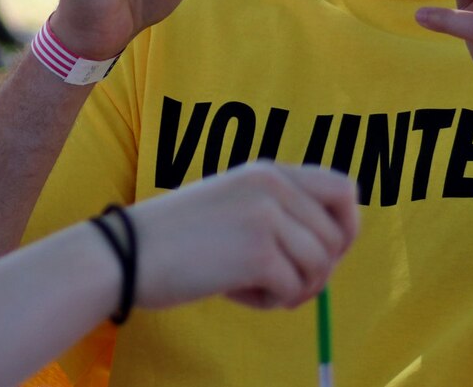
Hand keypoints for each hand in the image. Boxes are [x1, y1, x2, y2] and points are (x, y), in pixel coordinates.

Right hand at [130, 162, 359, 309]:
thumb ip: (277, 214)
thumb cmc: (176, 240)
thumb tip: (331, 251)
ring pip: (320, 266)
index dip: (347, 227)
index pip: (344, 189)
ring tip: (255, 289)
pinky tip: (237, 293)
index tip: (327, 254)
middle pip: (337, 236)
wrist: (126, 253)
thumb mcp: (233, 206)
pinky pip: (292, 288)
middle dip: (320, 270)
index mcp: (269, 171)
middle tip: (286, 285)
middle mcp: (274, 186)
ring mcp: (267, 217)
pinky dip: (271, 301)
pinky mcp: (258, 252)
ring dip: (294, 289)